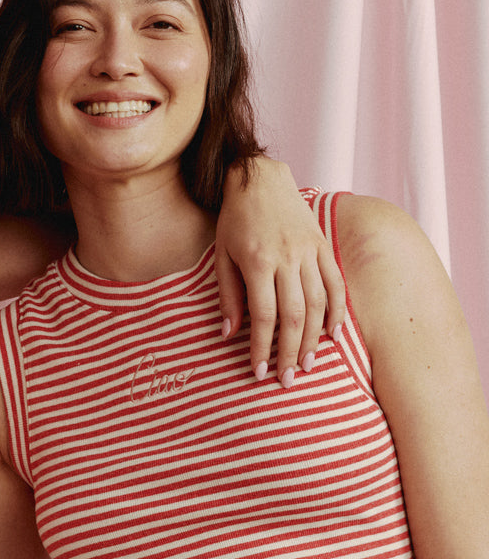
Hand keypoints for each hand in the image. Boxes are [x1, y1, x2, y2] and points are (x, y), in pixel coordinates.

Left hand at [216, 160, 345, 382]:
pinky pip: (335, 284)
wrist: (260, 178)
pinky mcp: (323, 246)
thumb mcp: (221, 256)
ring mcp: (309, 251)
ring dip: (313, 339)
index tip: (259, 371)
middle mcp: (288, 257)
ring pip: (318, 304)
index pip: (264, 315)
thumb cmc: (234, 220)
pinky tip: (333, 336)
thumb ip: (228, 296)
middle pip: (294, 316)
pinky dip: (337, 311)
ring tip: (307, 365)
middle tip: (286, 380)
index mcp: (258, 261)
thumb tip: (230, 335)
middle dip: (290, 352)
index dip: (262, 347)